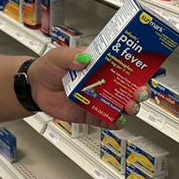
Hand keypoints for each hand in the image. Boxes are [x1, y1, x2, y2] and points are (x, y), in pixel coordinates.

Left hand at [27, 47, 150, 130]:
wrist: (34, 88)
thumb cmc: (48, 68)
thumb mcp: (58, 56)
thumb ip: (71, 56)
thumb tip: (84, 57)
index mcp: (98, 65)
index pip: (123, 65)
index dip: (137, 68)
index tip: (143, 70)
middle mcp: (102, 82)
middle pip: (127, 88)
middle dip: (138, 91)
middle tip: (139, 93)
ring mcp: (98, 99)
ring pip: (121, 105)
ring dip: (129, 107)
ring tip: (129, 107)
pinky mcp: (90, 115)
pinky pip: (107, 121)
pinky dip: (115, 122)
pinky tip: (117, 120)